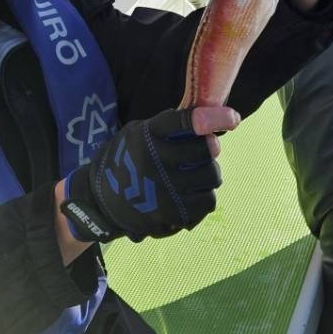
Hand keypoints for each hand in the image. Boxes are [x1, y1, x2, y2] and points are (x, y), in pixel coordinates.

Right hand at [61, 106, 238, 246]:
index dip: (212, 118)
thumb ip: (168, 127)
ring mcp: (166, 190)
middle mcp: (157, 161)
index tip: (232, 118)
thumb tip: (208, 122)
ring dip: (207, 175)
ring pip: (212, 176)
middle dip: (207, 150)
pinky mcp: (173, 215)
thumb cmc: (125, 160)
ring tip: (191, 177)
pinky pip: (208, 201)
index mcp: (149, 135)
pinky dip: (202, 197)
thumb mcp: (137, 133)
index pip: (186, 122)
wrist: (100, 201)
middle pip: (207, 150)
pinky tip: (188, 195)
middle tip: (199, 153)